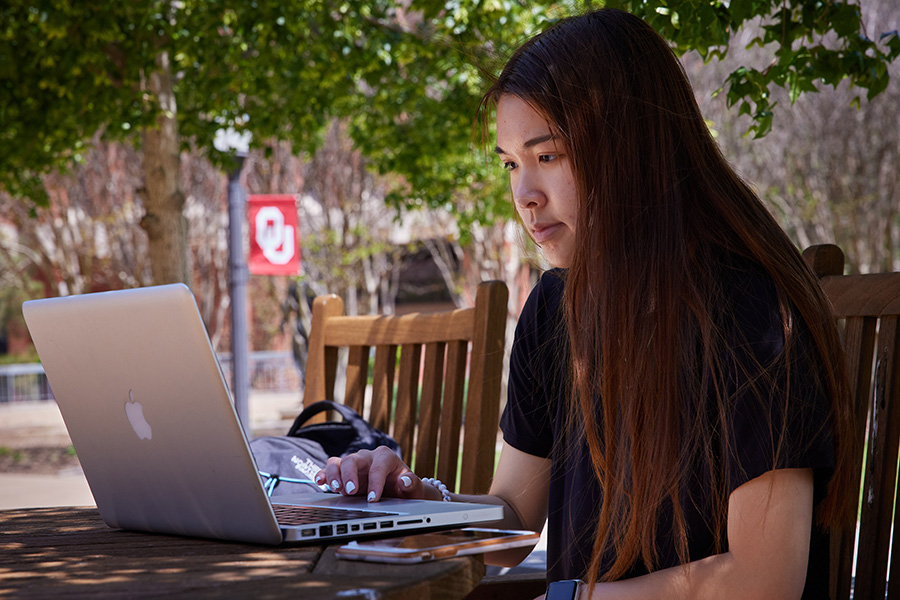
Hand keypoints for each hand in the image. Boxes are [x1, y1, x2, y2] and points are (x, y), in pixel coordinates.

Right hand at [315, 446, 429, 501]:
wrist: (399, 491)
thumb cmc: (405, 488)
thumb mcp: (413, 487)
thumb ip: (412, 484)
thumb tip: (404, 480)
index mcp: (385, 457)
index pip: (378, 466)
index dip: (375, 482)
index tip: (374, 499)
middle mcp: (367, 457)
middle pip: (354, 459)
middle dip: (350, 475)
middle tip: (352, 492)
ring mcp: (354, 464)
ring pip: (339, 462)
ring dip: (335, 475)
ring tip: (337, 489)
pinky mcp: (343, 473)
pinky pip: (330, 469)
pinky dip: (323, 475)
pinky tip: (320, 482)